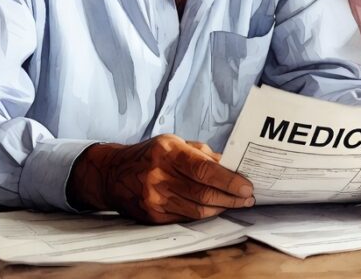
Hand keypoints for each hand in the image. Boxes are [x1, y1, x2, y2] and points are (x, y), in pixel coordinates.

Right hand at [66, 134, 254, 223]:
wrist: (112, 174)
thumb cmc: (149, 155)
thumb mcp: (174, 143)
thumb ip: (202, 154)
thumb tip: (231, 164)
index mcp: (167, 152)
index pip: (203, 170)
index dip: (228, 180)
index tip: (246, 186)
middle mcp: (159, 176)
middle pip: (203, 193)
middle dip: (231, 197)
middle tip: (248, 197)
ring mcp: (155, 199)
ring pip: (197, 209)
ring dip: (221, 207)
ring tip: (236, 202)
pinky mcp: (153, 216)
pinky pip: (186, 217)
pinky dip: (204, 213)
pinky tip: (215, 207)